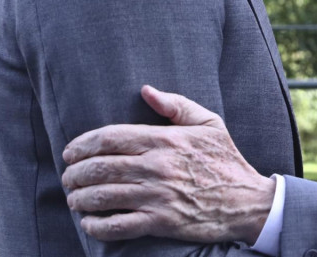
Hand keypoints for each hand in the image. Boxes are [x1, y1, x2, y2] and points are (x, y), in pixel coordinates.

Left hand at [62, 85, 274, 243]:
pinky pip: (117, 226)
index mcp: (166, 139)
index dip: (82, 144)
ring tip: (75, 198)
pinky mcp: (160, 222)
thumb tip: (146, 90)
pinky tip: (90, 222)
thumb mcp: (209, 124)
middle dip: (75, 173)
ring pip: (103, 196)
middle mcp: (157, 166)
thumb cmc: (226, 160)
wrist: (247, 200)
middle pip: (100, 167)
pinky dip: (96, 226)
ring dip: (80, 198)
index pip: (110, 138)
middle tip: (69, 177)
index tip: (70, 152)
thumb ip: (177, 105)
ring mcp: (157, 196)